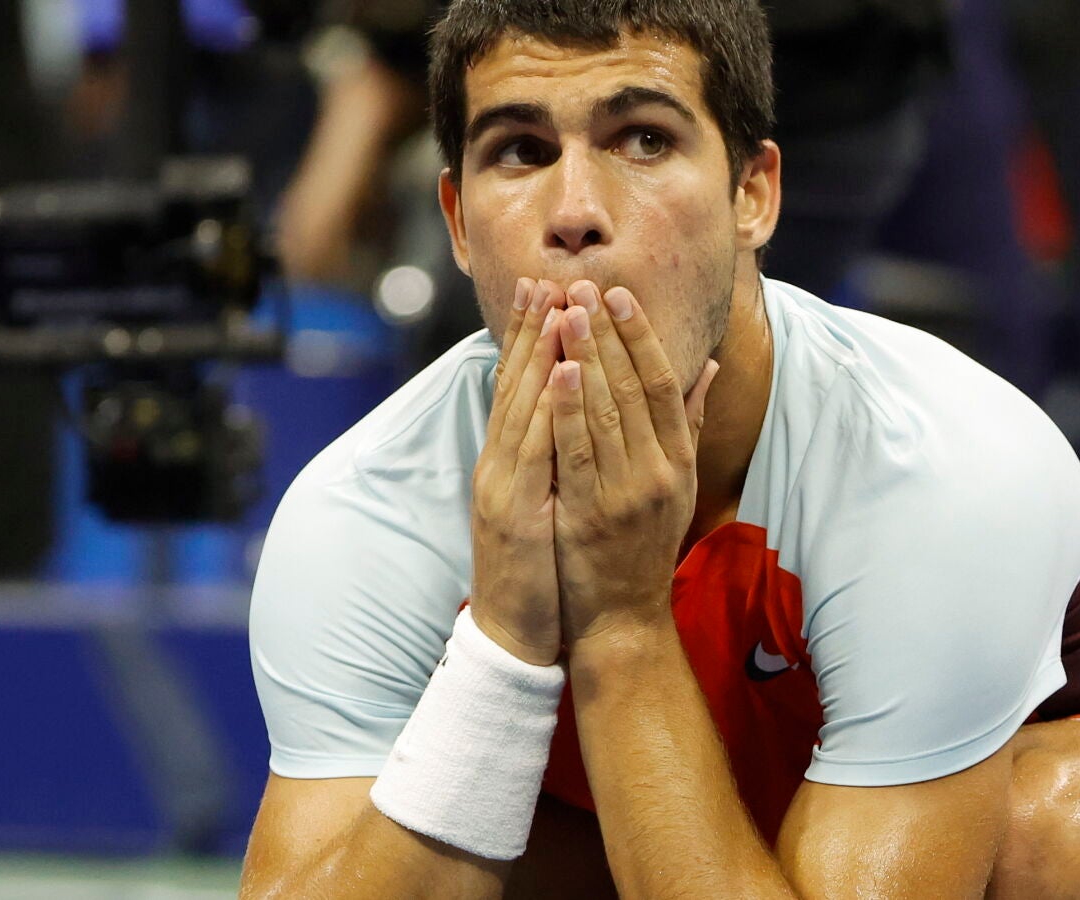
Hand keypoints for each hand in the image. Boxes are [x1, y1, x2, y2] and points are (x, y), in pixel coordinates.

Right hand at [468, 278, 568, 665]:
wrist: (515, 631)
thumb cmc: (542, 566)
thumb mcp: (553, 500)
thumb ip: (564, 455)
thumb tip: (579, 418)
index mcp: (511, 460)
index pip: (521, 388)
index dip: (533, 338)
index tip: (550, 290)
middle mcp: (500, 464)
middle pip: (516, 386)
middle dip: (532, 330)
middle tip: (546, 277)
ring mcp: (503, 486)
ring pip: (521, 407)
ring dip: (537, 352)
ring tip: (556, 304)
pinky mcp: (514, 511)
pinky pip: (532, 452)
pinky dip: (544, 408)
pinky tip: (557, 372)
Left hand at [545, 280, 718, 648]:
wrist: (623, 614)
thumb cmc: (646, 542)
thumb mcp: (680, 481)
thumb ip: (691, 422)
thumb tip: (709, 367)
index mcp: (679, 459)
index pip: (663, 383)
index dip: (642, 334)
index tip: (621, 293)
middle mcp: (659, 471)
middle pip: (634, 388)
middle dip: (609, 332)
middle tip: (587, 284)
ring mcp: (626, 493)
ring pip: (606, 412)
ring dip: (586, 356)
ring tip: (567, 310)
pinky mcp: (590, 513)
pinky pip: (578, 453)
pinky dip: (569, 409)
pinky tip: (558, 372)